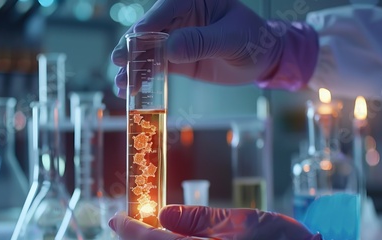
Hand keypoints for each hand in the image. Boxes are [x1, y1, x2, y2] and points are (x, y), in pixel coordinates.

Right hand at [111, 0, 318, 96]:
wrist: (263, 60)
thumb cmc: (254, 41)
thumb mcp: (232, 39)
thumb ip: (202, 42)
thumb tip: (169, 50)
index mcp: (194, 0)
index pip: (167, 9)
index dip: (149, 24)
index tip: (133, 39)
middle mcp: (181, 17)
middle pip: (150, 30)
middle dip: (132, 47)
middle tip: (118, 62)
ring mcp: (176, 38)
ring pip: (148, 50)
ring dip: (133, 66)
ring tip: (121, 83)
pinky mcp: (176, 59)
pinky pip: (156, 67)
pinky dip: (143, 77)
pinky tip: (131, 88)